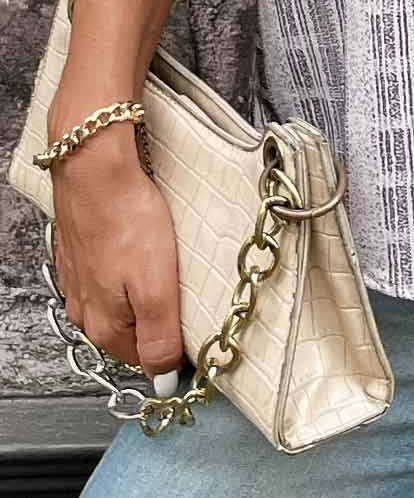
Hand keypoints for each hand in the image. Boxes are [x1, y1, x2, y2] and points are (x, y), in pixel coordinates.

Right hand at [47, 122, 184, 392]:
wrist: (95, 168)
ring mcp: (80, 281)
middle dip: (161, 316)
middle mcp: (85, 310)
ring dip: (145, 290)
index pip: (145, 359)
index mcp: (105, 326)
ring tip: (164, 263)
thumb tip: (164, 381)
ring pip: (122, 301)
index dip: (175, 345)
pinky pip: (111, 274)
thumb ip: (160, 337)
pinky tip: (142, 247)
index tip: (196, 323)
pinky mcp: (81, 253)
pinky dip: (129, 266)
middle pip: (133, 331)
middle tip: (183, 286)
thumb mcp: (156, 286)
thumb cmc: (127, 219)